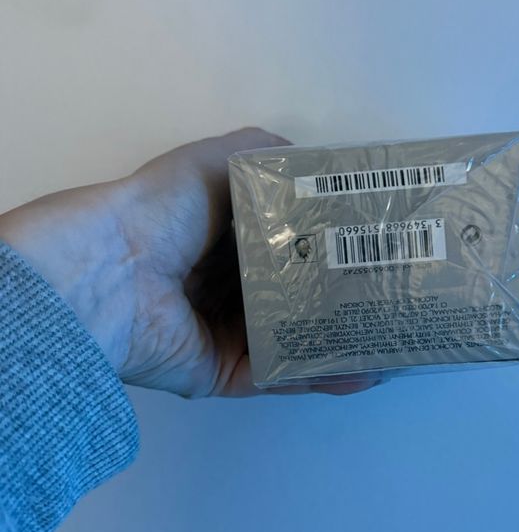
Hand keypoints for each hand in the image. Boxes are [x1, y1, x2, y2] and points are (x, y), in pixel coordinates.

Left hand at [0, 128, 380, 397]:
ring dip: (342, 338)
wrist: (112, 273)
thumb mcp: (214, 163)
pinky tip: (366, 369)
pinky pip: (282, 377)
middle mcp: (224, 287)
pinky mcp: (224, 373)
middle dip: (342, 293)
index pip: (286, 243)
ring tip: (392, 332)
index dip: (328, 242)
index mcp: (221, 239)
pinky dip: (323, 375)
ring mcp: (225, 334)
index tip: (374, 239)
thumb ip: (259, 155)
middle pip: (295, 293)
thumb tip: (304, 154)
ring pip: (297, 339)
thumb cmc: (162, 211)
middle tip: (394, 286)